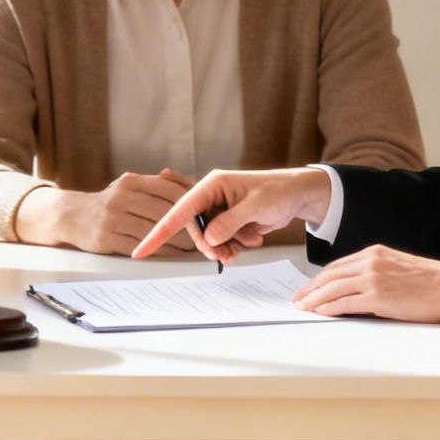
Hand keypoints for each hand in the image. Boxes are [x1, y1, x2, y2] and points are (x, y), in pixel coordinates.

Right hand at [16, 168, 195, 253]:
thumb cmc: (110, 202)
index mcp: (131, 181)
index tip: (206, 214)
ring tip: (192, 247)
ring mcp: (113, 217)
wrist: (72, 215)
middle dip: (187, 225)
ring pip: (154, 231)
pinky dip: (158, 250)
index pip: (169, 189)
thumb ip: (158, 185)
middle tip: (205, 235)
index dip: (191, 203)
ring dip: (176, 241)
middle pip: (164, 211)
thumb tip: (192, 185)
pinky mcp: (107, 238)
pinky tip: (170, 253)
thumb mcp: (130, 186)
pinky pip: (140, 246)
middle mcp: (121, 196)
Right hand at [133, 167, 332, 262]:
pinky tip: (251, 238)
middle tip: (229, 254)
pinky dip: (234, 246)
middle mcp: (211, 196)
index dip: (159, 232)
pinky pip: (221, 241)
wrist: (297, 194)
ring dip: (225, 247)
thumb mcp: (255, 207)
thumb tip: (208, 239)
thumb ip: (229, 223)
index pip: (179, 211)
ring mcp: (220, 210)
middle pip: (195, 230)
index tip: (141, 250)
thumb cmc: (278, 191)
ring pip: (209, 239)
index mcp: (211, 185)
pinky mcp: (228, 221)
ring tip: (246, 244)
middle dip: (210, 246)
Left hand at [292, 245, 439, 323]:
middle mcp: (370, 262)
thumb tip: (353, 289)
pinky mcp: (378, 297)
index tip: (309, 287)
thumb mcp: (396, 267)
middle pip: (330, 275)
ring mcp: (373, 279)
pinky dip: (330, 308)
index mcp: (374, 253)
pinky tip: (320, 312)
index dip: (320, 278)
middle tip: (298, 298)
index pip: (337, 265)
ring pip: (333, 289)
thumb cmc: (428, 282)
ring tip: (302, 307)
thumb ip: (374, 272)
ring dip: (314, 299)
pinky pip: (345, 303)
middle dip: (311, 288)